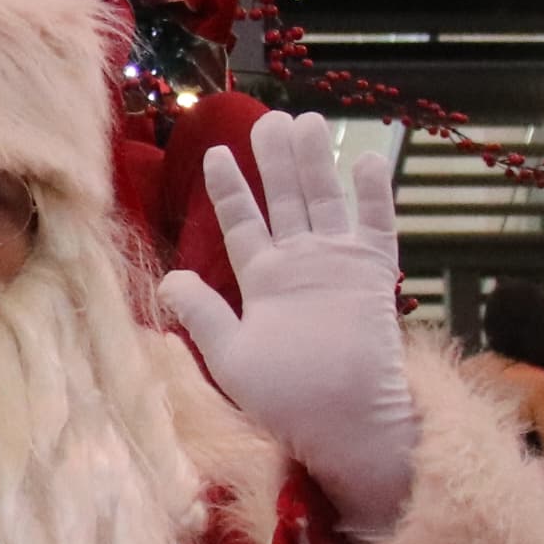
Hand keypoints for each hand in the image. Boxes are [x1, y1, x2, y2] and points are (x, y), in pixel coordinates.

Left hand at [156, 114, 418, 538]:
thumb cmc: (285, 400)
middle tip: (269, 119)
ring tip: (306, 121)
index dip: (230, 190)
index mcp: (264, 281)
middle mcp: (300, 265)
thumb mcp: (229, 355)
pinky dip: (373, 195)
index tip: (216, 154)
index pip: (243, 224)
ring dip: (316, 163)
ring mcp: (338, 266)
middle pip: (286, 200)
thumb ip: (202, 313)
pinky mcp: (373, 276)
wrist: (341, 424)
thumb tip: (166, 279)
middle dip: (277, 160)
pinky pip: (377, 227)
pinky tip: (366, 159)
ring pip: (325, 202)